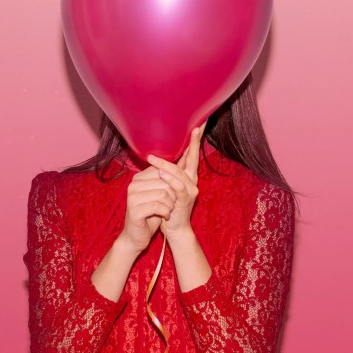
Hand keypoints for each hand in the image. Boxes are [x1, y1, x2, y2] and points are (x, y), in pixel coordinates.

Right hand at [118, 164, 177, 254]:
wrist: (137, 236)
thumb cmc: (151, 214)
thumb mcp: (162, 193)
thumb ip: (170, 177)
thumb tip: (185, 158)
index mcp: (139, 178)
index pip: (162, 169)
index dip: (174, 182)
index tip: (174, 194)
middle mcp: (133, 185)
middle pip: (164, 181)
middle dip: (173, 194)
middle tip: (172, 204)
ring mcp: (132, 197)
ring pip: (162, 193)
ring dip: (170, 204)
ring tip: (168, 210)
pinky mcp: (134, 210)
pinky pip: (158, 206)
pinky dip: (166, 212)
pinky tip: (165, 216)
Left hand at [146, 120, 206, 240]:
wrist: (175, 228)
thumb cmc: (169, 206)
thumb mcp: (168, 187)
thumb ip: (167, 173)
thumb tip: (159, 156)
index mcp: (189, 176)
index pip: (192, 155)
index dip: (196, 140)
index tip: (200, 124)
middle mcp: (192, 181)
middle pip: (193, 158)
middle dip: (194, 143)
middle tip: (194, 128)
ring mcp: (190, 190)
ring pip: (179, 173)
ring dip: (166, 164)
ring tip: (153, 158)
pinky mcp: (185, 200)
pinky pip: (178, 187)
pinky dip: (169, 179)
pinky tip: (161, 173)